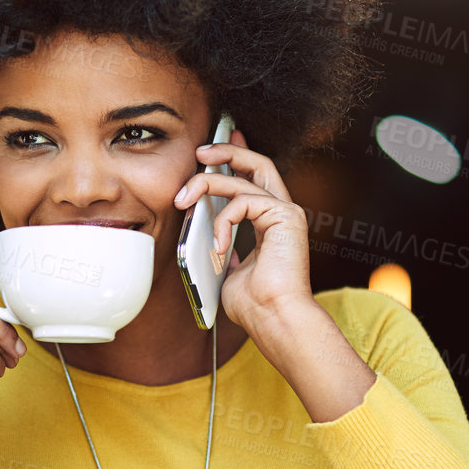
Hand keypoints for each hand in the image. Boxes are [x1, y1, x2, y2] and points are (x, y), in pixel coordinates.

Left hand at [174, 130, 314, 334]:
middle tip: (199, 151)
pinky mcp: (285, 217)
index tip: (212, 149)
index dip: (236, 157)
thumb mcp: (229, 271)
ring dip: (206, 183)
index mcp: (271, 223)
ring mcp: (286, 213)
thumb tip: (210, 246)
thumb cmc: (256, 305)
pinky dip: (223, 221)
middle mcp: (283, 213)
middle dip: (226, 151)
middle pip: (258, 163)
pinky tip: (217, 245)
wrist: (274, 319)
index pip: (254, 179)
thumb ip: (224, 252)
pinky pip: (244, 201)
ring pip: (245, 178)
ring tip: (182, 199)